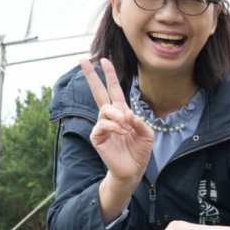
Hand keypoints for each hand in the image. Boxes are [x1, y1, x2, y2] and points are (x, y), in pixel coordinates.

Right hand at [81, 58, 152, 181]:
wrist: (133, 170)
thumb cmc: (139, 151)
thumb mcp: (147, 134)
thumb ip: (139, 121)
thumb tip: (127, 114)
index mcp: (121, 113)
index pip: (114, 90)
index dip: (110, 75)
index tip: (104, 60)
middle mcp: (109, 117)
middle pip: (98, 92)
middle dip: (91, 75)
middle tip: (83, 59)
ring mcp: (102, 126)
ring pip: (105, 110)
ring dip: (118, 117)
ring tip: (127, 129)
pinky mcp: (97, 137)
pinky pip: (103, 125)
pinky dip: (114, 127)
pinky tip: (122, 132)